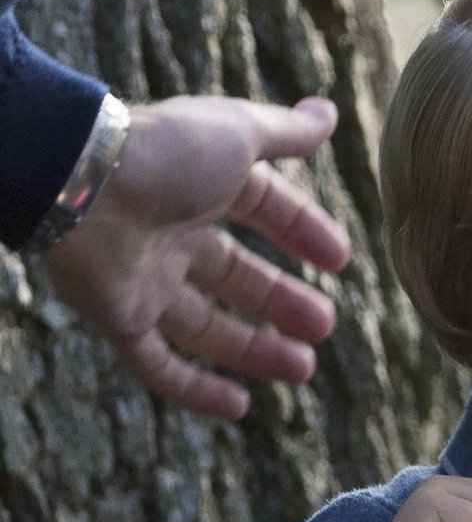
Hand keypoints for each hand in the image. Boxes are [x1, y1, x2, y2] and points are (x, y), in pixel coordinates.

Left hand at [43, 95, 350, 419]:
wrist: (80, 180)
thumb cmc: (166, 150)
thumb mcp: (241, 133)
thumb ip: (288, 132)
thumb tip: (329, 113)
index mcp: (205, 186)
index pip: (266, 213)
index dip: (305, 235)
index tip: (341, 263)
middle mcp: (176, 234)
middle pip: (239, 277)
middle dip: (284, 303)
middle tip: (327, 326)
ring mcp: (147, 279)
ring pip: (208, 327)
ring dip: (256, 349)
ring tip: (305, 369)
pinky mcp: (119, 317)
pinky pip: (159, 365)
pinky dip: (197, 389)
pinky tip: (240, 408)